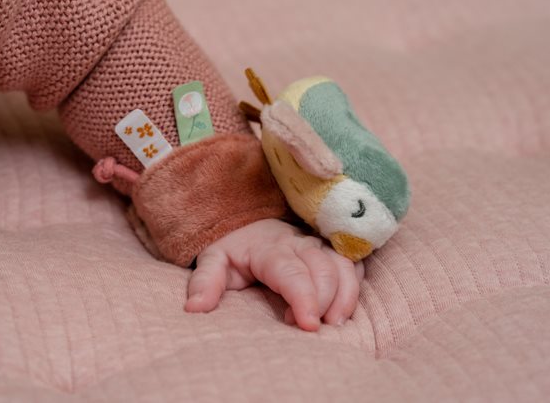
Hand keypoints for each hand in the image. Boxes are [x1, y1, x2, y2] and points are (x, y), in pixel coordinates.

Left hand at [184, 218, 363, 330]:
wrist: (248, 221)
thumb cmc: (233, 249)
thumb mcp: (212, 261)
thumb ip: (205, 282)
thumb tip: (194, 309)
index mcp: (269, 249)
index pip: (292, 272)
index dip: (304, 298)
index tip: (308, 325)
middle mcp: (298, 244)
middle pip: (324, 269)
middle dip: (326, 301)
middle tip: (312, 328)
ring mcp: (318, 246)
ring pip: (344, 265)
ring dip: (346, 295)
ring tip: (336, 322)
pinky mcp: (331, 250)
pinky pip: (353, 263)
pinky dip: (355, 285)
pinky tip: (345, 307)